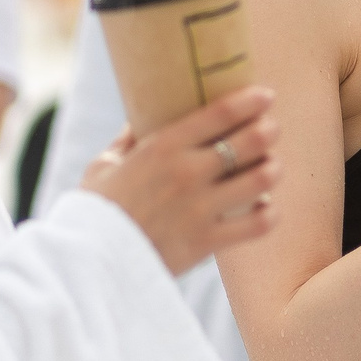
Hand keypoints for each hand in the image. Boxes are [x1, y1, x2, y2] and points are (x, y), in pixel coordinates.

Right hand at [82, 86, 279, 275]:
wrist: (89, 264)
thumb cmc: (95, 209)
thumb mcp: (104, 165)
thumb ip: (128, 140)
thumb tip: (140, 117)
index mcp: (162, 147)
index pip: (221, 113)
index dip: (251, 100)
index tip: (266, 96)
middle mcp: (187, 173)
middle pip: (252, 140)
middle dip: (269, 130)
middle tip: (270, 130)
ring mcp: (200, 209)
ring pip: (261, 179)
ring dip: (272, 169)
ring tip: (269, 167)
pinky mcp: (207, 242)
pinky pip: (257, 225)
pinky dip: (268, 214)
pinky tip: (263, 208)